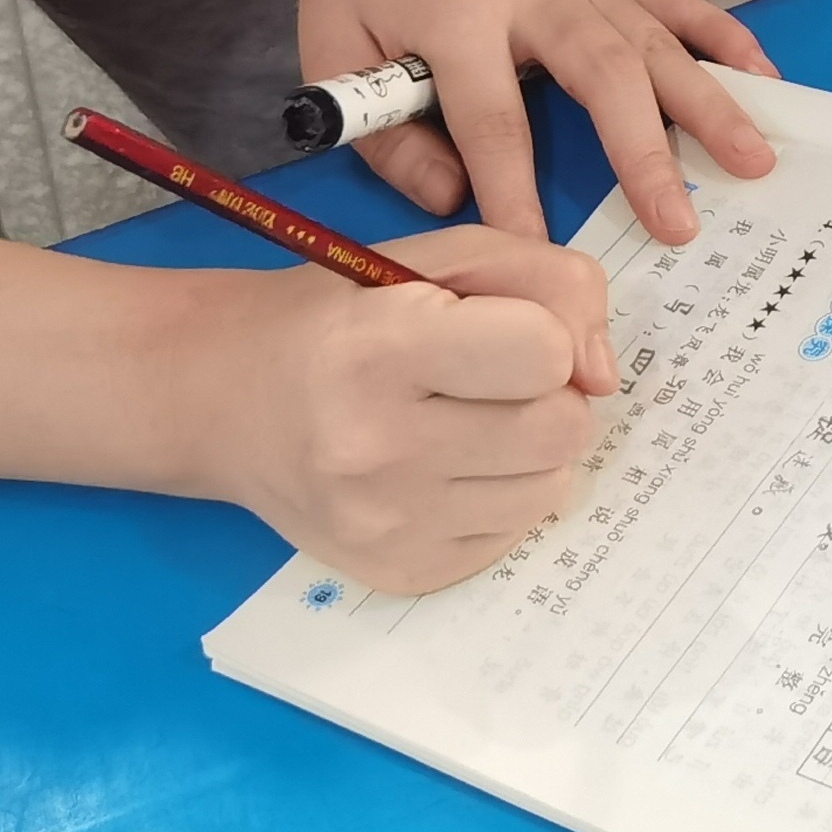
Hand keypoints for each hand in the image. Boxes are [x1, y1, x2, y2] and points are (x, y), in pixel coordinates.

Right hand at [213, 225, 619, 592]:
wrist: (225, 400)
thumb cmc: (344, 312)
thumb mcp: (441, 257)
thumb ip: (549, 282)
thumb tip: (606, 375)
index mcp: (380, 348)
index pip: (545, 352)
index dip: (539, 332)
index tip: (494, 329)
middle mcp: (376, 447)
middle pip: (562, 428)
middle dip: (546, 394)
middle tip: (487, 379)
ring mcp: (386, 525)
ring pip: (552, 487)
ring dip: (530, 449)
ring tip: (466, 421)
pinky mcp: (400, 575)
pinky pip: (516, 534)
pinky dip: (500, 495)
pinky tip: (445, 467)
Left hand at [294, 0, 774, 244]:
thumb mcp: (332, 54)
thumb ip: (384, 136)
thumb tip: (453, 198)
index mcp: (456, 10)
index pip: (491, 115)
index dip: (514, 189)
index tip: (543, 253)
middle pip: (601, 72)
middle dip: (643, 151)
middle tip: (679, 222)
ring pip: (655, 41)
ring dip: (709, 103)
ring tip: (755, 161)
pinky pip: (676, 4)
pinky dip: (724, 38)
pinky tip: (766, 80)